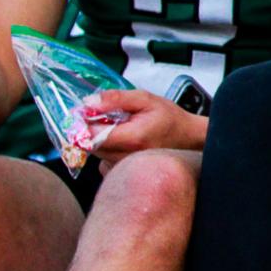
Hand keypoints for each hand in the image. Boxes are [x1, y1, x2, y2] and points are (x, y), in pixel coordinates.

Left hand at [83, 89, 208, 165]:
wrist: (187, 138)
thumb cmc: (169, 118)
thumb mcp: (145, 99)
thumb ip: (116, 99)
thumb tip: (88, 103)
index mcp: (132, 138)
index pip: (90, 136)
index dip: (83, 123)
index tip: (88, 113)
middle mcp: (126, 157)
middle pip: (90, 145)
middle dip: (92, 130)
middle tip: (108, 118)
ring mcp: (124, 167)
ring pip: (96, 153)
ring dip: (100, 139)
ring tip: (119, 129)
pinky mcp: (122, 172)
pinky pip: (102, 161)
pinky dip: (106, 150)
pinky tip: (121, 142)